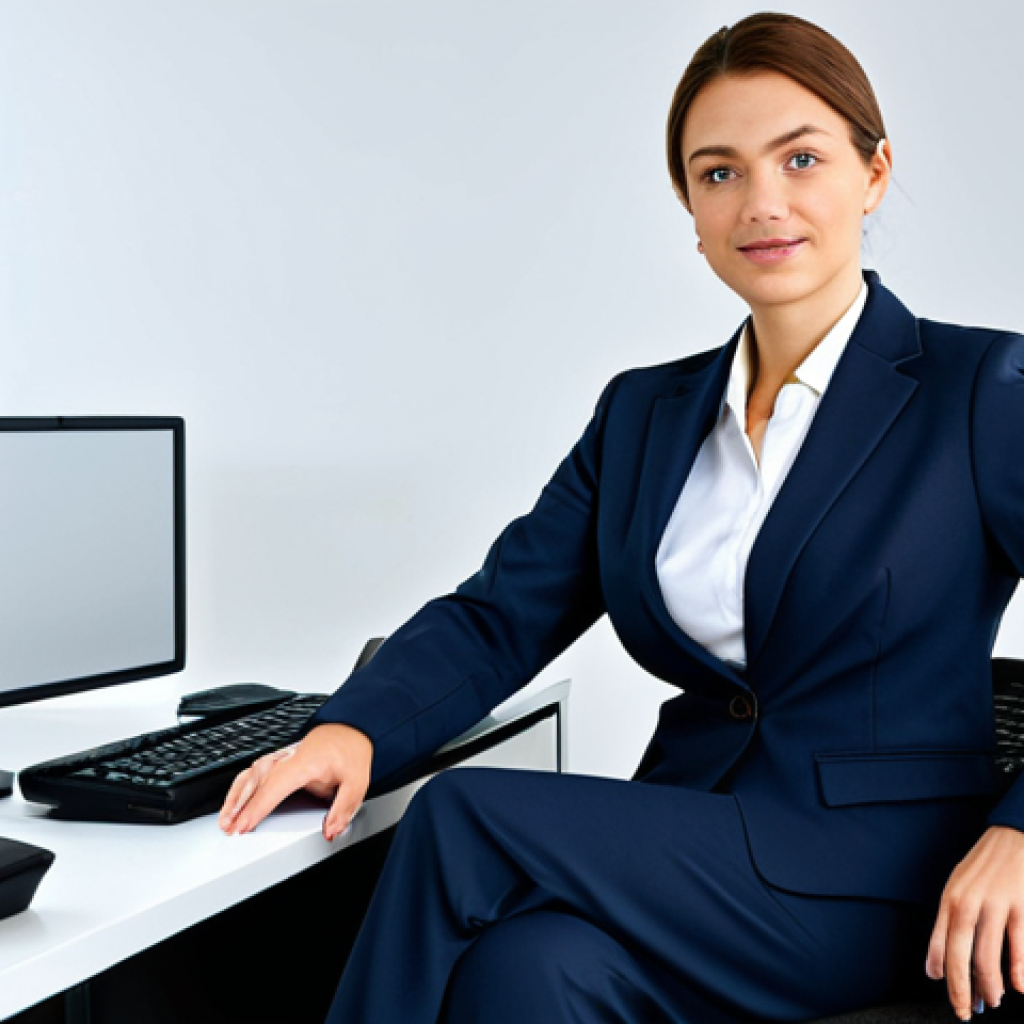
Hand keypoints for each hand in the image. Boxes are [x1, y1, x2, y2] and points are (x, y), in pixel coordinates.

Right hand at [217, 722, 372, 840]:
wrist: (350, 729)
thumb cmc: (350, 752)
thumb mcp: (357, 781)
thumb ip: (344, 808)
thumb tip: (331, 829)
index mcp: (303, 764)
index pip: (273, 788)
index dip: (256, 808)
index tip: (244, 825)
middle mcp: (287, 758)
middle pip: (256, 782)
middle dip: (239, 806)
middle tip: (229, 828)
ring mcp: (281, 757)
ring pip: (250, 775)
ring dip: (235, 796)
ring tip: (225, 818)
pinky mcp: (279, 758)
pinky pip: (254, 771)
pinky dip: (240, 786)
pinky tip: (234, 798)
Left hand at [926, 825, 1023, 1019]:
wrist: (1012, 836)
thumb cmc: (983, 869)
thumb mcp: (957, 890)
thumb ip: (945, 927)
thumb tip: (934, 969)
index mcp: (949, 900)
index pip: (941, 947)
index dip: (946, 978)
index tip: (953, 1000)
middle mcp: (967, 904)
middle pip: (960, 956)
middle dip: (962, 990)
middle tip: (966, 1013)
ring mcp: (995, 905)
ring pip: (989, 957)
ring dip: (991, 986)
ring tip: (994, 1001)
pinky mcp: (1021, 906)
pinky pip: (1018, 945)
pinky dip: (1019, 969)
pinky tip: (1020, 987)